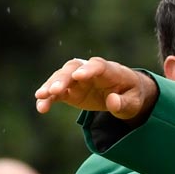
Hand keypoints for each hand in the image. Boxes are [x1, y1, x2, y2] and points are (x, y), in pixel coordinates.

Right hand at [34, 57, 156, 119]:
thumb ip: (124, 103)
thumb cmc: (131, 95)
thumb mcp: (134, 102)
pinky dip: (48, 99)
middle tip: (54, 90)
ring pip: (61, 78)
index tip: (78, 76)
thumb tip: (112, 102)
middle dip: (63, 78)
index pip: (97, 66)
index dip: (88, 70)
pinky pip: (56, 93)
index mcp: (110, 70)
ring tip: (40, 97)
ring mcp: (77, 80)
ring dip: (50, 87)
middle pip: (73, 69)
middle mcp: (90, 71)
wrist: (125, 94)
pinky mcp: (70, 90)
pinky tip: (41, 107)